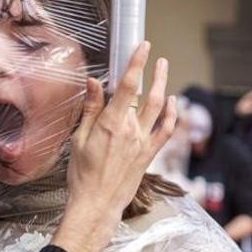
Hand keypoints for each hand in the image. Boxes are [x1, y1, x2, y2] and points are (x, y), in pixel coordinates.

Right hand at [53, 42, 176, 251]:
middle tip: (157, 57)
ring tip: (164, 71)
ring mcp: (143, 143)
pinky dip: (171, 114)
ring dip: (163, 87)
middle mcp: (131, 130)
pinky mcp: (149, 154)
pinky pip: (165, 130)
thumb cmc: (82, 174)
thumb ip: (90, 109)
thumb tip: (92, 82)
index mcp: (112, 124)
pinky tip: (172, 103)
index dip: (137, 63)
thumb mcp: (79, 139)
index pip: (127, 86)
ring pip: (159, 109)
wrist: (97, 205)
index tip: (143, 47)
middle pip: (147, 94)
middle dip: (154, 72)